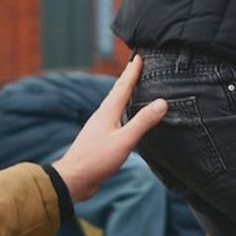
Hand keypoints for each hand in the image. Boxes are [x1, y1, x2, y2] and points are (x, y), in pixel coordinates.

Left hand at [52, 57, 167, 203]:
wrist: (73, 179)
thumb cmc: (96, 159)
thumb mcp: (125, 140)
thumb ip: (143, 121)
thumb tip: (162, 102)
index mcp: (108, 111)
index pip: (123, 86)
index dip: (132, 71)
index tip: (139, 57)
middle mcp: (103, 115)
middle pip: (118, 92)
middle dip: (128, 79)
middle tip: (137, 67)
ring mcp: (100, 127)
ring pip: (115, 105)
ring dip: (125, 95)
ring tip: (134, 88)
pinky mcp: (100, 139)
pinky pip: (115, 118)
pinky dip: (123, 111)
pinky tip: (125, 118)